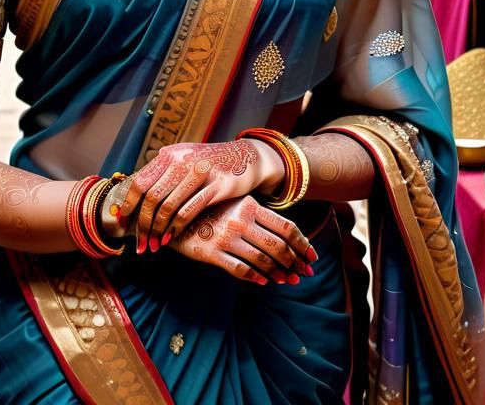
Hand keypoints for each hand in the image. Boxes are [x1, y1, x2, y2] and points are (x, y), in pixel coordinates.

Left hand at [119, 139, 284, 252]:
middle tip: (141, 243)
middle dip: (143, 224)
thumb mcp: (185, 158)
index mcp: (170, 154)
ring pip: (168, 207)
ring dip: (158, 230)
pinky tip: (171, 238)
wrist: (246, 158)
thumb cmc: (210, 164)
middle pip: (152, 197)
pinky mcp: (216, 186)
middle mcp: (182, 160)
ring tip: (154, 245)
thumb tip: (137, 192)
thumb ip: (164, 171)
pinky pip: (189, 211)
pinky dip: (176, 228)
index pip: (141, 182)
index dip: (129, 205)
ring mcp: (199, 172)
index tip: (124, 223)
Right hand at [168, 196, 316, 285]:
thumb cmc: (208, 208)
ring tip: (287, 280)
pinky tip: (264, 281)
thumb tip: (284, 234)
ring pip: (263, 260)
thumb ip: (255, 214)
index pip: (286, 227)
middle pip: (279, 246)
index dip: (303, 244)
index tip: (312, 256)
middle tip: (305, 274)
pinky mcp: (212, 253)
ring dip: (279, 273)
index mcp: (249, 205)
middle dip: (295, 262)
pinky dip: (256, 277)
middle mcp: (240, 220)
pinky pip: (240, 270)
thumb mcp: (233, 202)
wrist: (172, 213)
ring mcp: (226, 237)